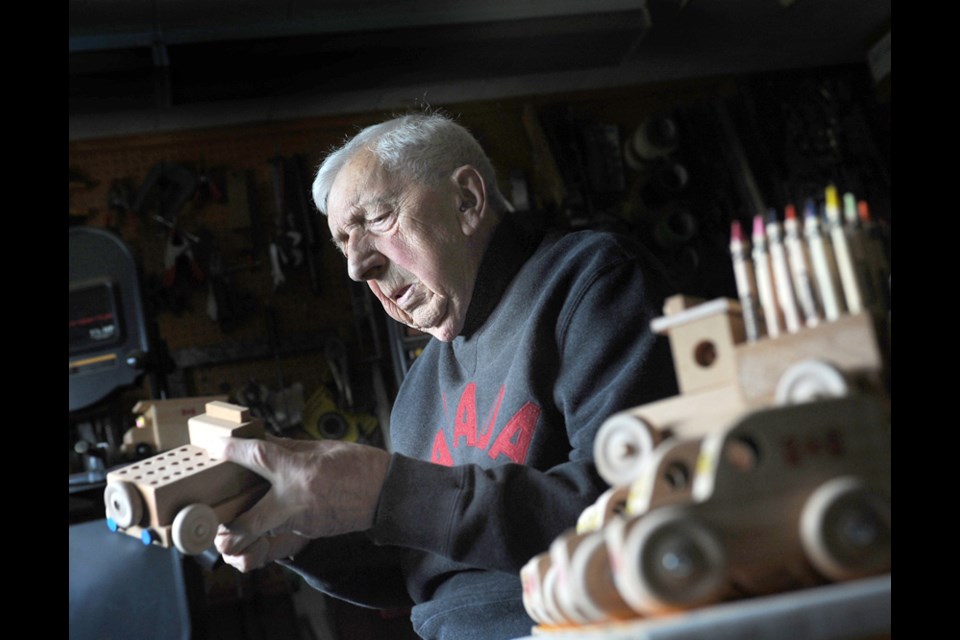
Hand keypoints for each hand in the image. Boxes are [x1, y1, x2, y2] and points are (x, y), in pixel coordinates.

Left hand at [206, 435, 390, 570]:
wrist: (387, 493)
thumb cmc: (358, 466)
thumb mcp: (322, 448)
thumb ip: (288, 448)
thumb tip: (263, 442)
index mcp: (298, 469)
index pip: (256, 457)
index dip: (231, 450)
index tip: (214, 446)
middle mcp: (294, 499)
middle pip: (245, 523)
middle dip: (225, 528)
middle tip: (214, 517)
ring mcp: (300, 520)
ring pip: (261, 534)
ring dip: (247, 531)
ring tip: (238, 519)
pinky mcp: (308, 532)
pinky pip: (281, 532)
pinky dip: (272, 526)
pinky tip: (273, 515)